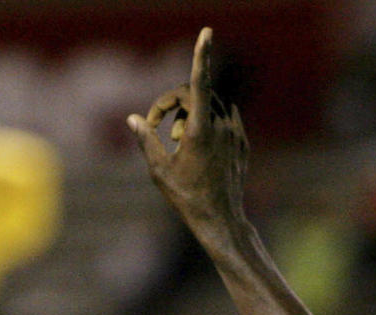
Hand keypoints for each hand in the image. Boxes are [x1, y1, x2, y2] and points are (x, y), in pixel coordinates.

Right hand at [127, 28, 248, 228]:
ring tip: (177, 141)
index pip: (198, 83)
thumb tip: (133, 118)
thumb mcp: (160, 171)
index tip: (206, 33)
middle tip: (157, 128)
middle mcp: (221, 126)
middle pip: (195, 94)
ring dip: (189, 114)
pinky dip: (207, 123)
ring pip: (210, 105)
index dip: (201, 55)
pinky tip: (196, 147)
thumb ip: (146, 140)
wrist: (221, 221)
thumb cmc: (187, 199)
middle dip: (173, 103)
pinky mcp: (242, 142)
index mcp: (200, 130)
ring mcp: (235, 133)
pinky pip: (224, 118)